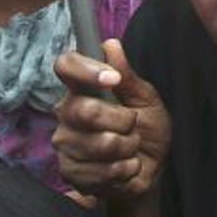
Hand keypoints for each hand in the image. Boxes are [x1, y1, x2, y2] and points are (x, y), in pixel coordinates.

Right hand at [52, 40, 169, 202]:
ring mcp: (65, 143)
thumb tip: (111, 45)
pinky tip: (124, 167)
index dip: (86, 70)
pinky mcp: (69, 171)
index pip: (66, 66)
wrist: (151, 169)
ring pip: (98, 144)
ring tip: (130, 147)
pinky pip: (98, 171)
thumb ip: (128, 77)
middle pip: (85, 110)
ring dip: (127, 148)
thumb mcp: (146, 99)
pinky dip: (122, 170)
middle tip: (132, 125)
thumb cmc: (148, 128)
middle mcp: (67, 112)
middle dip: (122, 121)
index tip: (112, 79)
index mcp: (83, 88)